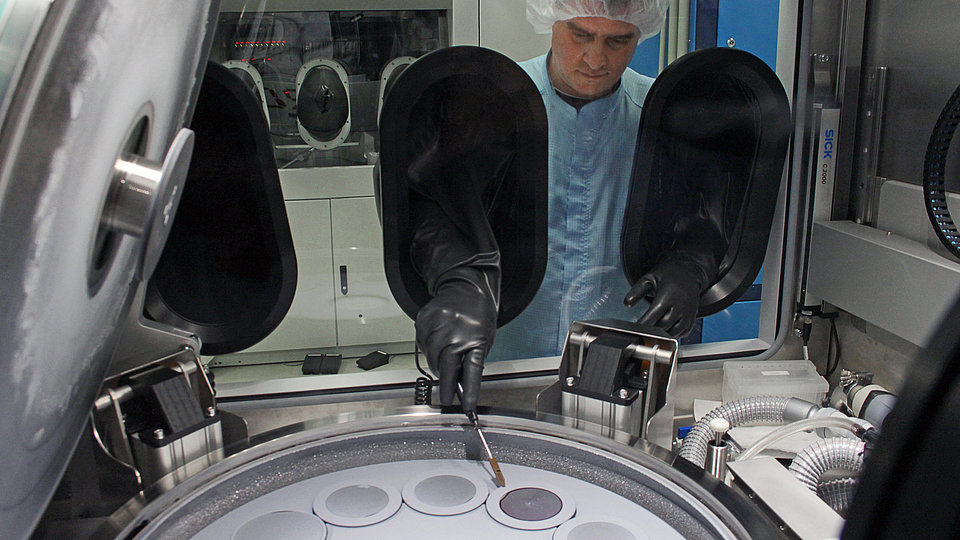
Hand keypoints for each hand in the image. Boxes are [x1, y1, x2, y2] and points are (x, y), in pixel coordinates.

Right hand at [415, 278, 496, 411]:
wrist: (467, 288)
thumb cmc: (478, 315)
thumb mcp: (484, 338)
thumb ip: (472, 359)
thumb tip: (459, 383)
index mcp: (476, 338)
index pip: (472, 370)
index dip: (468, 390)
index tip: (466, 406)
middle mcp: (456, 331)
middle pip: (446, 366)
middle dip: (445, 385)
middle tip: (446, 396)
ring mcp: (438, 324)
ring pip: (431, 357)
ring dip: (436, 365)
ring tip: (443, 361)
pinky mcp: (425, 319)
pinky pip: (422, 344)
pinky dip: (427, 350)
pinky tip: (435, 344)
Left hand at [623, 257, 705, 337]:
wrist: (688, 272)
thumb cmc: (668, 275)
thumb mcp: (649, 278)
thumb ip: (637, 291)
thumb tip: (627, 303)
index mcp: (669, 294)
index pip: (655, 314)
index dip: (644, 323)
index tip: (636, 327)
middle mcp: (681, 304)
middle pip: (664, 325)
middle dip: (652, 329)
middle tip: (642, 329)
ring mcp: (689, 312)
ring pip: (674, 332)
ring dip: (662, 334)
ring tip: (653, 328)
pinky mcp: (693, 317)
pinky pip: (683, 333)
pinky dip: (674, 335)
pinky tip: (666, 329)